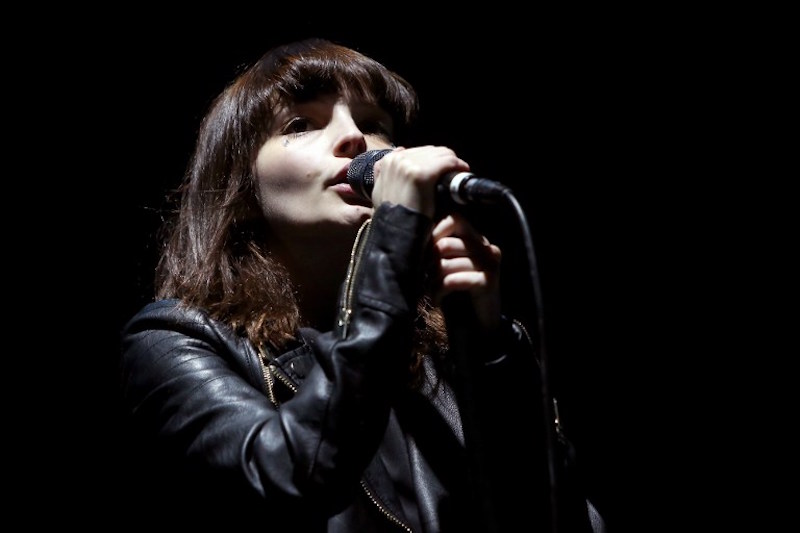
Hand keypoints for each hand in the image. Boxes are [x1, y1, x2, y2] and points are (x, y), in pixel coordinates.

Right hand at [370, 146, 469, 218]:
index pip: (420, 151)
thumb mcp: (381, 191)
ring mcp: (409, 165)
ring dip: (453, 163)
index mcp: (388, 161)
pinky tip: (463, 172)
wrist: (397, 232)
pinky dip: (459, 166)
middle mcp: (398, 159)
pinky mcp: (422, 174)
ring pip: (442, 153)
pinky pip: (448, 161)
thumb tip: (399, 150)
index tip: (443, 170)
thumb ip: (387, 172)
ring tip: (459, 173)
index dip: (434, 160)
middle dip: (444, 161)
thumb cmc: (393, 217)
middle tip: (454, 172)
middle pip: (432, 151)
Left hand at [430, 212, 501, 332]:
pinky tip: (437, 301)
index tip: (421, 251)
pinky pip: (452, 280)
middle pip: (444, 245)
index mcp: (476, 239)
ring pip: (445, 264)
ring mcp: (490, 263)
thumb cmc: (456, 295)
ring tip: (431, 292)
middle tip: (424, 279)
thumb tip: (414, 236)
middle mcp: (486, 247)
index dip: (434, 231)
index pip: (453, 219)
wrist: (475, 327)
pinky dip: (439, 292)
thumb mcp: (445, 268)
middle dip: (428, 264)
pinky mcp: (488, 281)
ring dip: (431, 282)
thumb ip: (437, 249)